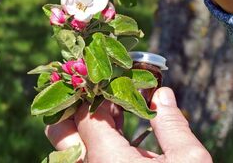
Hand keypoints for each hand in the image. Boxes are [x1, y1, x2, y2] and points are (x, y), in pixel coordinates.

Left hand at [46, 87, 211, 162]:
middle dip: (79, 104)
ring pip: (66, 148)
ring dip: (85, 123)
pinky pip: (80, 161)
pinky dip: (94, 143)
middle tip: (105, 91)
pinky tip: (118, 135)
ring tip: (114, 109)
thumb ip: (172, 123)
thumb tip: (162, 93)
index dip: (103, 90)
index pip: (89, 111)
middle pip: (61, 130)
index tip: (119, 78)